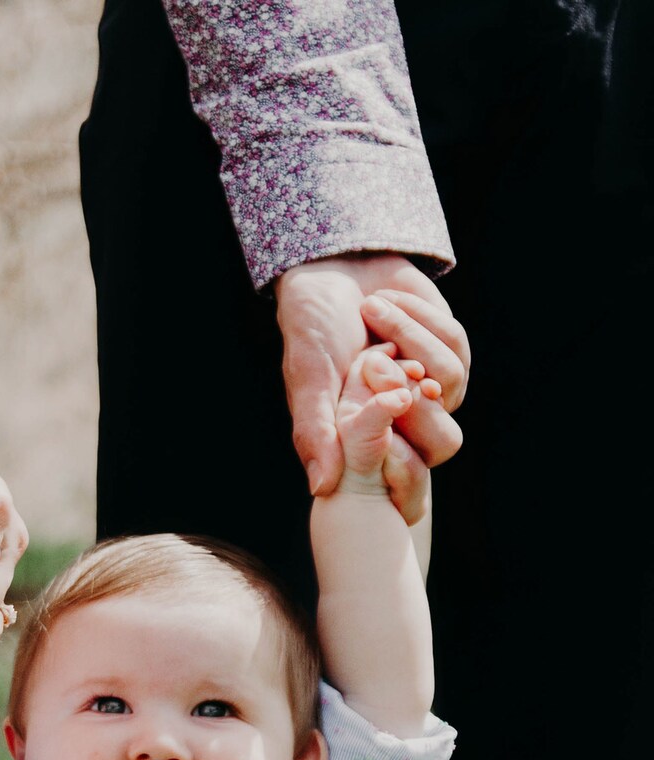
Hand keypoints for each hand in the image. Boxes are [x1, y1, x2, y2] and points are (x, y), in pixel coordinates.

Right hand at [275, 254, 470, 517]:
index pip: (409, 475)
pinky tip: (386, 302)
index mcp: (368, 443)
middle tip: (368, 358)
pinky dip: (417, 317)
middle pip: (445, 441)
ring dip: (407, 338)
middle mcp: (405, 424)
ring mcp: (432, 388)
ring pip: (448, 381)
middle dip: (405, 391)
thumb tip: (321, 488)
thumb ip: (315, 433)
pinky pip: (453, 342)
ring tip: (371, 312)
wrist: (335, 268)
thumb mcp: (309, 380)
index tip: (369, 393)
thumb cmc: (313, 328)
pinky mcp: (451, 349)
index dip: (401, 450)